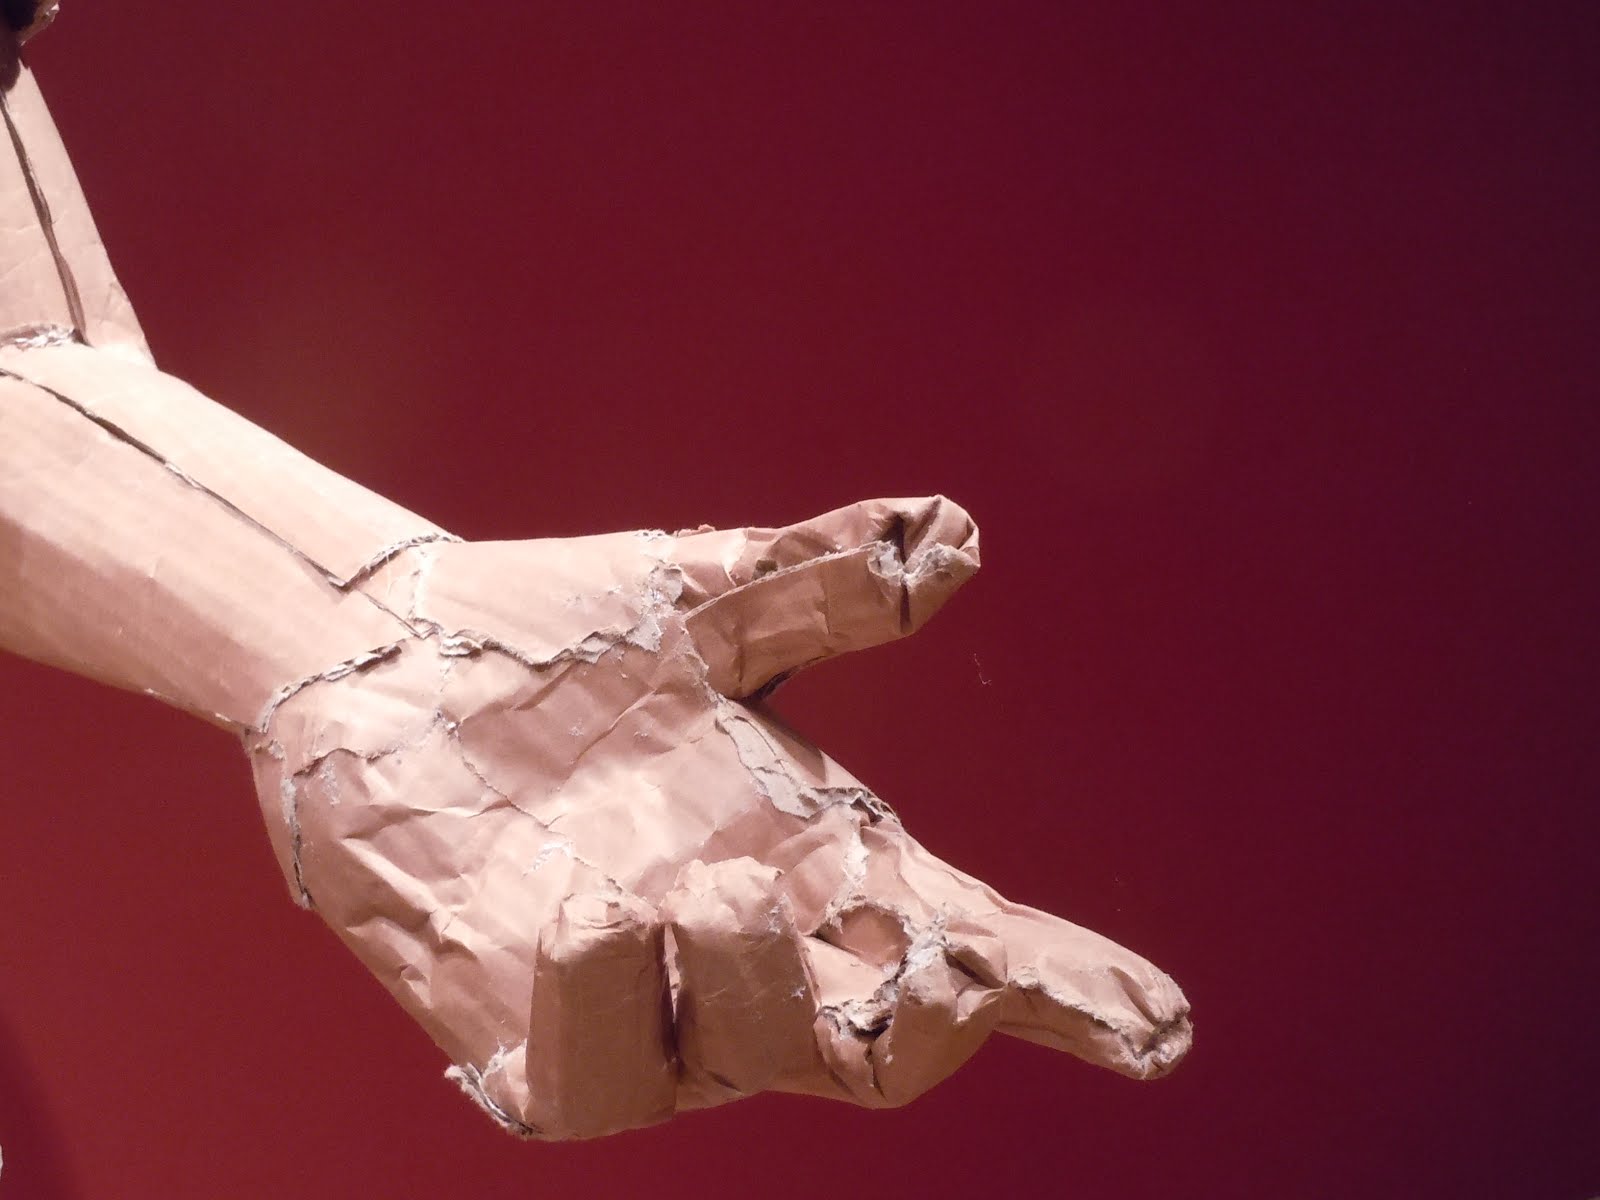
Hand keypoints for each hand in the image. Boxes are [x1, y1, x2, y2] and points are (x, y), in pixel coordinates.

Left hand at [247, 496, 1190, 1138]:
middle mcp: (755, 960)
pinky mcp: (539, 1055)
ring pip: (759, 1056)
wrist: (390, 662)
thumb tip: (956, 534)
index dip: (1073, 993)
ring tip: (707, 872)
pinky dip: (618, 989)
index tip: (1162, 1024)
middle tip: (935, 933)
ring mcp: (651, 1019)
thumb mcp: (710, 603)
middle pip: (895, 1044)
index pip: (973, 949)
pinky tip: (594, 903)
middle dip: (943, 1005)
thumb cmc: (568, 643)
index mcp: (824, 864)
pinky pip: (599, 1070)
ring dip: (759, 972)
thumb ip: (827, 582)